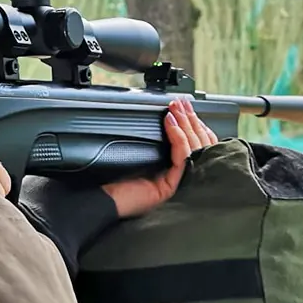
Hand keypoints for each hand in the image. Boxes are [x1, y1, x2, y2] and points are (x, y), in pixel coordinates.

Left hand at [102, 98, 217, 218]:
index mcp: (174, 167)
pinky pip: (181, 158)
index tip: (185, 106)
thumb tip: (164, 116)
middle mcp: (179, 174)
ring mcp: (177, 181)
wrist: (106, 200)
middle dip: (189, 119)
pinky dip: (178, 138)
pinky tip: (172, 124)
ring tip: (178, 109)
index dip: (192, 123)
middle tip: (183, 102)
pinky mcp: (171, 186)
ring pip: (192, 148)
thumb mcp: (141, 153)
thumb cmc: (118, 177)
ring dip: (185, 124)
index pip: (193, 142)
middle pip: (196, 144)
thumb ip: (155, 139)